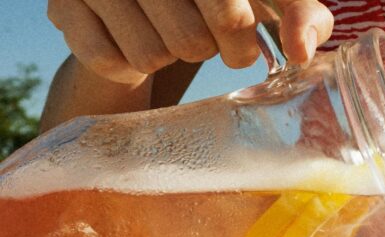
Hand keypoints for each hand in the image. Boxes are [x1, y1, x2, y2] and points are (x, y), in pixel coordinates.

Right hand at [47, 0, 333, 83]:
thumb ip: (301, 14)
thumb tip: (302, 51)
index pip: (229, 11)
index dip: (242, 38)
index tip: (249, 47)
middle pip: (192, 40)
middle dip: (210, 51)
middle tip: (210, 42)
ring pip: (151, 56)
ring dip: (168, 57)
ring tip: (171, 36)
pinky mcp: (66, 5)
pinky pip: (110, 62)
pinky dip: (130, 66)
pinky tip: (135, 41)